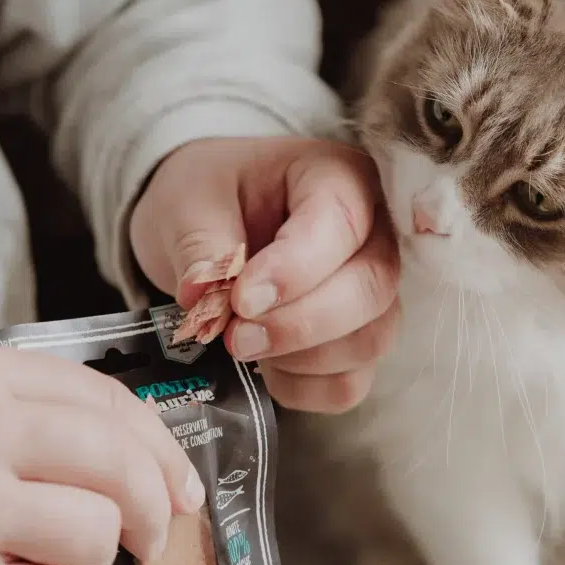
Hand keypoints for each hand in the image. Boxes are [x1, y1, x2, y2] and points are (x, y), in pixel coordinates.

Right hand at [0, 344, 204, 564]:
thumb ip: (49, 421)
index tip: (183, 485)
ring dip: (83, 562)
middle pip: (119, 466)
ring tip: (30, 563)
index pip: (110, 403)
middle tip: (150, 536)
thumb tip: (167, 472)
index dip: (164, 450)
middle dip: (152, 510)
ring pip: (98, 536)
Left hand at [130, 137, 399, 412]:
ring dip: (303, 359)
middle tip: (234, 336)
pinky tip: (266, 368)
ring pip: (370, 340)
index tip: (241, 300)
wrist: (212, 218)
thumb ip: (202, 246)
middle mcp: (375, 234)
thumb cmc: (211, 196)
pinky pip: (353, 382)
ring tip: (242, 346)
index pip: (341, 225)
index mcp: (338, 178)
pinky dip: (307, 387)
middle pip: (370, 290)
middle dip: (299, 324)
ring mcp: (374, 292)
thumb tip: (204, 297)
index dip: (295, 271)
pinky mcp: (359, 340)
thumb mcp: (189, 204)